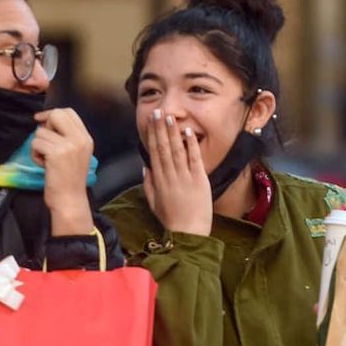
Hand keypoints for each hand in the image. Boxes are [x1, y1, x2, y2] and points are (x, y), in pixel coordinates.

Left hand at [31, 108, 93, 235]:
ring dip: (38, 146)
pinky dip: (35, 155)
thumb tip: (45, 121)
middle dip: (44, 126)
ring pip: (41, 132)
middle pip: (56, 114)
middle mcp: (80, 139)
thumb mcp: (76, 154)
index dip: (52, 114)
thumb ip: (67, 137)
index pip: (68, 112)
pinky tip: (44, 165)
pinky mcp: (56, 153)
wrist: (70, 200)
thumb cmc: (69, 180)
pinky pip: (35, 143)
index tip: (41, 121)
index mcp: (86, 138)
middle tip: (44, 142)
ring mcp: (69, 145)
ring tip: (46, 160)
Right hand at [142, 109, 212, 235]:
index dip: (152, 135)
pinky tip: (188, 132)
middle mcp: (170, 176)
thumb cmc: (171, 219)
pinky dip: (191, 145)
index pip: (154, 153)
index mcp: (159, 181)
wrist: (189, 232)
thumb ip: (149, 183)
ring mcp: (185, 177)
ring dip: (173, 133)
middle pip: (164, 148)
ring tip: (170, 118)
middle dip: (160, 129)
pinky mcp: (200, 180)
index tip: (150, 122)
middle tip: (157, 112)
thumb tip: (145, 165)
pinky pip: (194, 159)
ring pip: (177, 150)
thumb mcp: (154, 202)